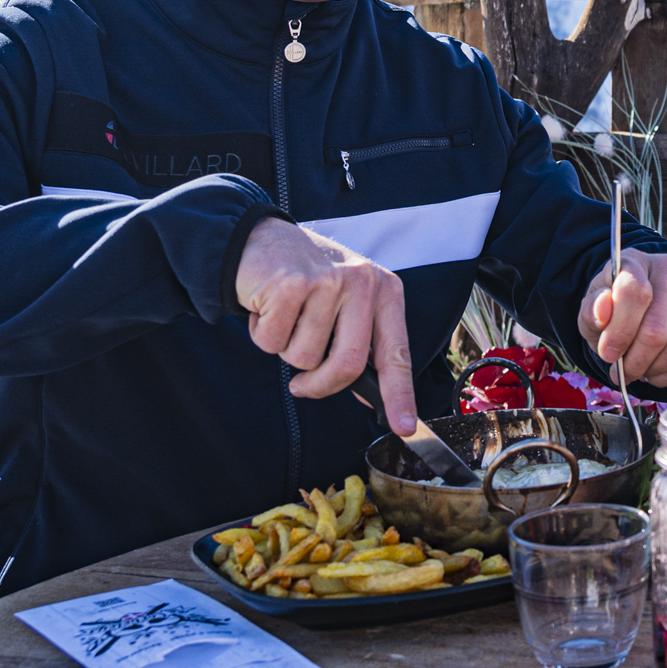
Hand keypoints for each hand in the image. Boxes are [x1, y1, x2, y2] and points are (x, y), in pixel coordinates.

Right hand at [236, 218, 415, 430]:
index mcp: (385, 291)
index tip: (403, 427)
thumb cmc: (308, 280)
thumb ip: (361, 343)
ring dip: (287, 349)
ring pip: (305, 358)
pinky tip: (268, 306)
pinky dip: (264, 334)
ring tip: (287, 317)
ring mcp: (328, 281)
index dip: (399, 394)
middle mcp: (362, 283)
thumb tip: (374, 397)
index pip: (396, 353)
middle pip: (347, 365)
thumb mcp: (347, 303)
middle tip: (302, 385)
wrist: (263, 240)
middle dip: (321, 385)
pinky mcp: (290, 284)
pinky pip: (274, 342)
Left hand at [583, 247, 666, 386]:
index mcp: (635, 261)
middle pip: (657, 329)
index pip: (634, 293)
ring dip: (654, 369)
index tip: (607, 354)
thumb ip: (591, 311)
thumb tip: (602, 311)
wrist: (641, 302)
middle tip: (621, 373)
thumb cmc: (613, 307)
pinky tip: (655, 370)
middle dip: (635, 361)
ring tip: (638, 369)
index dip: (620, 331)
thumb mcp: (592, 308)